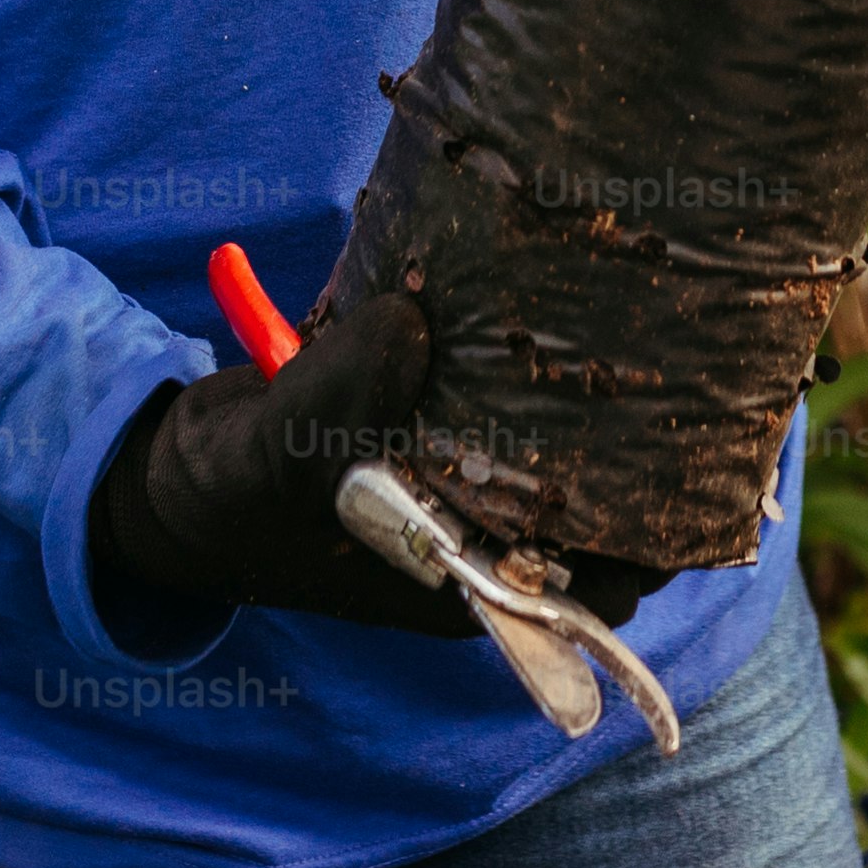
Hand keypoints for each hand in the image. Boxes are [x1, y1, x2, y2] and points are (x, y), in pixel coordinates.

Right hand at [82, 293, 670, 636]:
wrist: (174, 472)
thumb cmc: (231, 495)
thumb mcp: (282, 450)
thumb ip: (344, 391)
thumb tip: (412, 319)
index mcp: (464, 580)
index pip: (596, 583)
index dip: (653, 534)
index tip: (693, 456)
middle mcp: (479, 535)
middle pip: (595, 502)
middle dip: (636, 445)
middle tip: (679, 356)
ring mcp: (460, 476)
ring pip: (554, 439)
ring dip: (580, 388)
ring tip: (634, 310)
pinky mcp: (434, 420)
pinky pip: (499, 390)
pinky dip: (516, 349)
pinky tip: (547, 284)